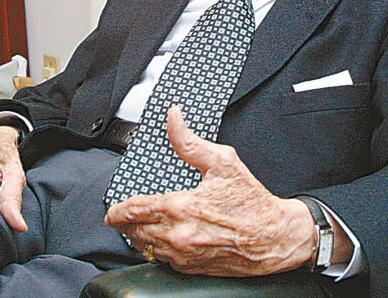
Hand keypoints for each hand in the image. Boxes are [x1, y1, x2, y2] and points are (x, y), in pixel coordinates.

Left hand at [104, 106, 316, 275]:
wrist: (275, 237)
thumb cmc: (252, 202)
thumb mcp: (223, 162)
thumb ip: (190, 141)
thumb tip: (173, 119)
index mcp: (181, 208)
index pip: (133, 211)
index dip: (117, 210)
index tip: (112, 210)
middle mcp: (178, 235)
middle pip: (134, 232)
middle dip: (126, 223)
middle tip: (123, 216)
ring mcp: (184, 255)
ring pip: (145, 248)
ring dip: (139, 237)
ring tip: (141, 226)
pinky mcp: (192, 268)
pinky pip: (162, 261)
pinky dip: (157, 250)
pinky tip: (163, 239)